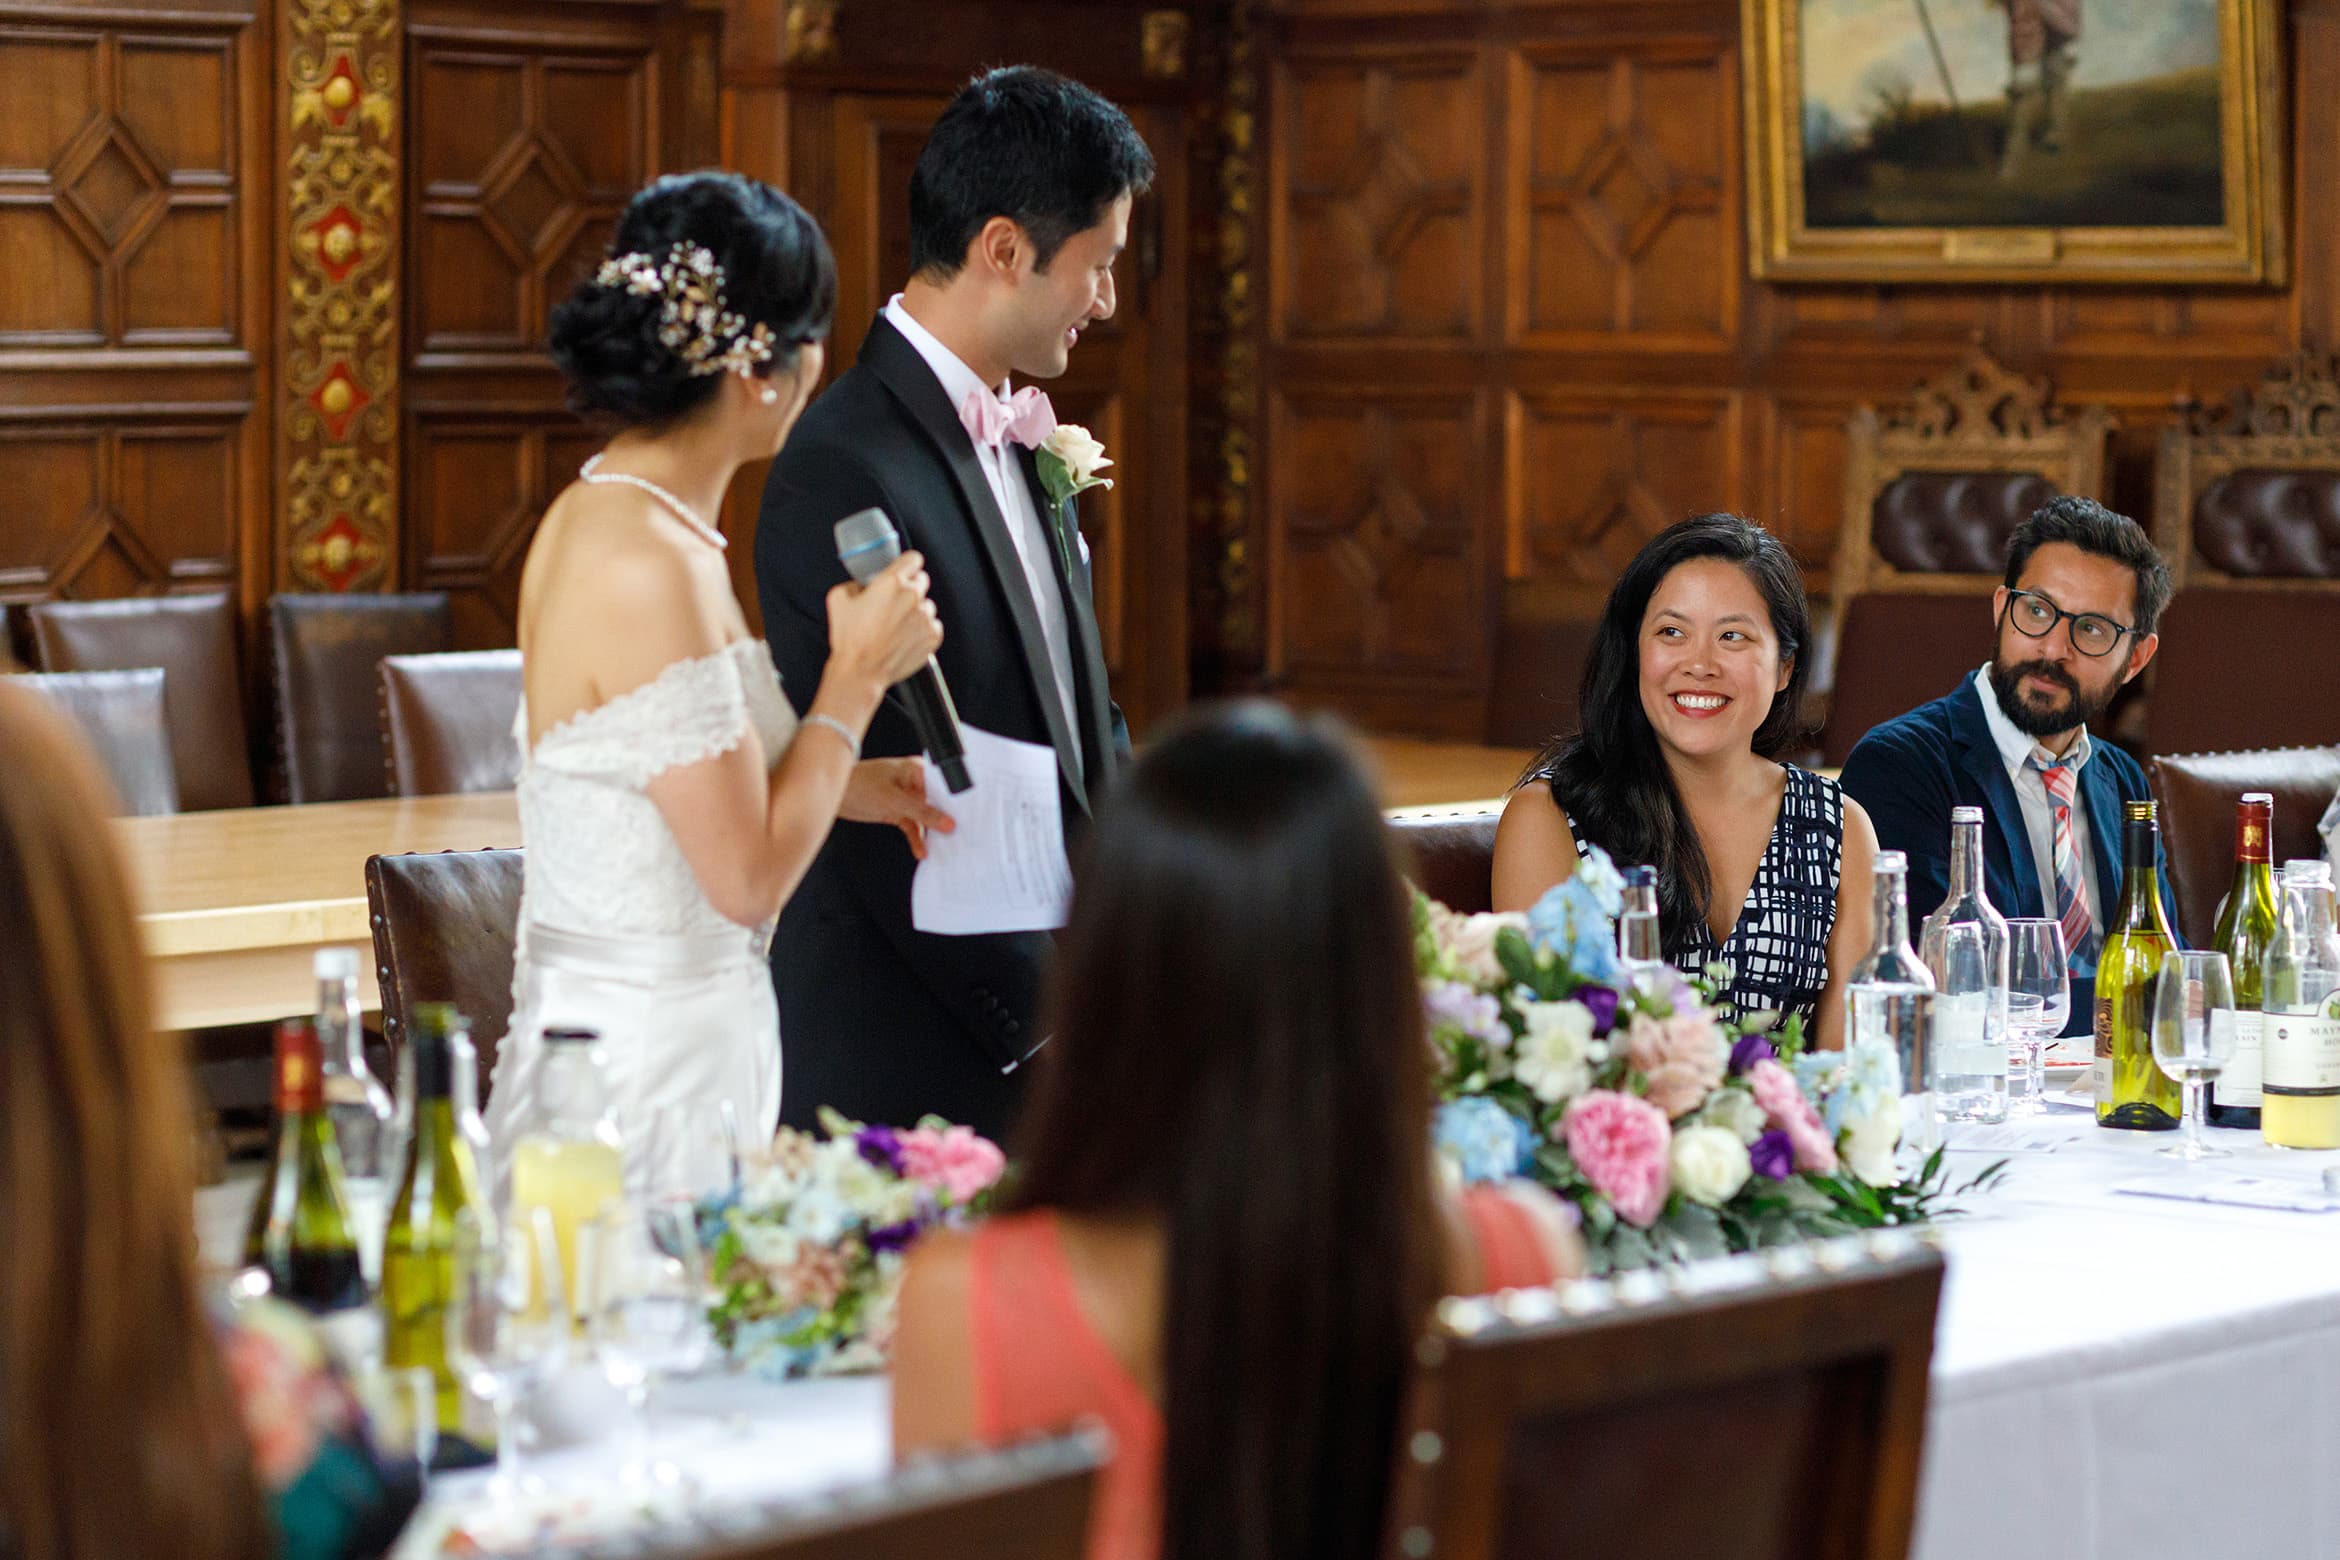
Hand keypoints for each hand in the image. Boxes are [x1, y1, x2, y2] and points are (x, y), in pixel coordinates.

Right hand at [826, 552, 943, 697]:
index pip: (913, 559)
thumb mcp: (838, 599)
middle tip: (894, 602)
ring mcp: (925, 617)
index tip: (904, 570)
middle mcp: (912, 597)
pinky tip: (904, 637)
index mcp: (891, 582)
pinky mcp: (932, 636)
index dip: (907, 564)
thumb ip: (854, 584)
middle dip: (909, 588)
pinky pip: (933, 625)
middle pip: (922, 580)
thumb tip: (860, 585)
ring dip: (915, 611)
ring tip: (897, 625)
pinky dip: (922, 630)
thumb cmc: (850, 640)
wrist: (861, 672)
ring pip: (927, 605)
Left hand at [840, 757, 956, 859]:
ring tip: (942, 848)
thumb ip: (921, 813)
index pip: (944, 786)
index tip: (965, 819)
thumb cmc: (858, 783)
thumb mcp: (894, 800)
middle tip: (958, 836)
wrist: (833, 795)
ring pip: (925, 818)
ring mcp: (906, 797)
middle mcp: (915, 782)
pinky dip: (917, 839)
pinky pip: (913, 826)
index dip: (955, 803)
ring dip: (931, 833)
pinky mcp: (897, 811)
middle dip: (944, 820)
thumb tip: (946, 822)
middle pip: (937, 803)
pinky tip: (921, 851)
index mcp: (917, 769)